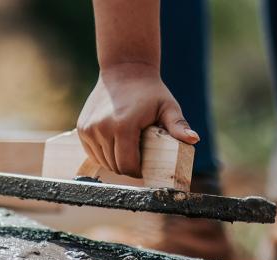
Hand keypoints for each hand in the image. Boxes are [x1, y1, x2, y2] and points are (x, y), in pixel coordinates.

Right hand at [77, 63, 197, 177]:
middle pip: (115, 166)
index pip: (127, 165)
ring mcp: (89, 129)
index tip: (145, 166)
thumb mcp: (168, 107)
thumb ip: (178, 125)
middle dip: (127, 167)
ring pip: (102, 161)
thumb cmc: (150, 91)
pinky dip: (103, 154)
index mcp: (123, 126)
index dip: (138, 171)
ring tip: (127, 149)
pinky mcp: (82, 128)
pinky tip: (114, 144)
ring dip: (114, 161)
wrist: (124, 70)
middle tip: (138, 158)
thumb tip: (194, 139)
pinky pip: (93, 152)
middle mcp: (102, 129)